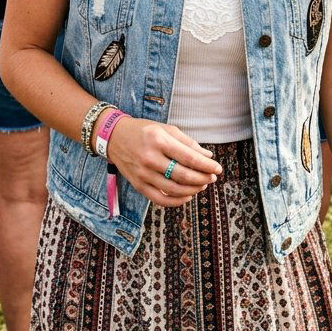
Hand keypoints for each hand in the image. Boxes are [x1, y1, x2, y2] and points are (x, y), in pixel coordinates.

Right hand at [107, 117, 221, 207]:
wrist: (114, 137)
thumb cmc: (144, 131)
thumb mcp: (166, 129)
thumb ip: (188, 143)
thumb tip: (208, 156)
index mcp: (159, 140)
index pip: (188, 157)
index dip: (206, 165)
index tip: (218, 168)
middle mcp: (150, 158)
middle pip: (183, 175)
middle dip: (202, 178)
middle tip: (212, 178)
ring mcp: (143, 174)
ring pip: (174, 189)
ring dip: (192, 190)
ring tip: (202, 185)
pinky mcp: (138, 185)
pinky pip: (160, 199)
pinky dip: (176, 201)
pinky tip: (187, 196)